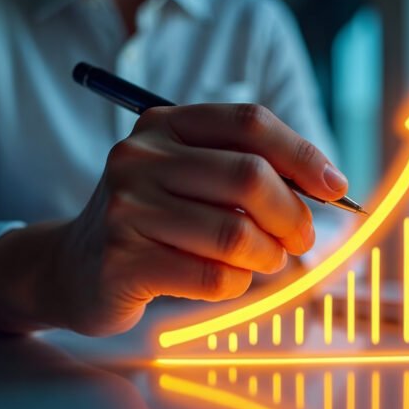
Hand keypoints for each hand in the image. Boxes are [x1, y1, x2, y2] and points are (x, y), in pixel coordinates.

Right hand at [52, 104, 347, 334]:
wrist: (73, 267)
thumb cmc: (150, 222)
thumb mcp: (187, 178)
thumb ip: (246, 172)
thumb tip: (326, 187)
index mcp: (163, 126)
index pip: (249, 123)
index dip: (303, 154)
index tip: (336, 188)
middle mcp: (140, 158)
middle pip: (249, 178)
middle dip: (293, 216)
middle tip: (302, 239)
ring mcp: (127, 209)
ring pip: (236, 235)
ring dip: (267, 257)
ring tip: (265, 262)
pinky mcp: (125, 261)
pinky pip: (213, 277)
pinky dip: (237, 285)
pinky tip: (226, 281)